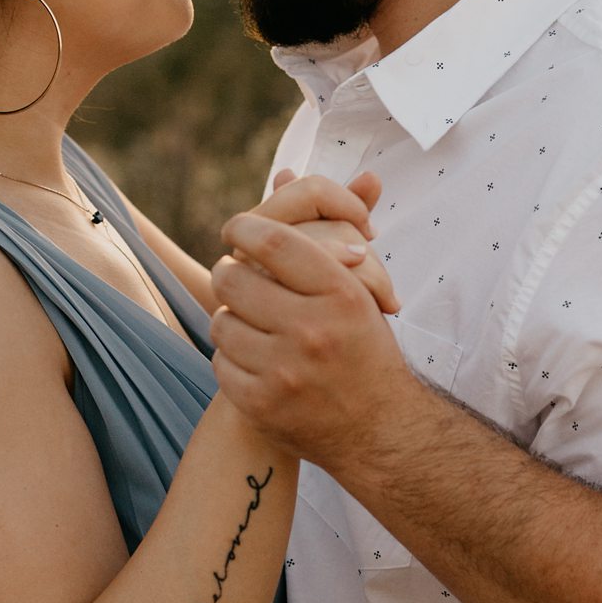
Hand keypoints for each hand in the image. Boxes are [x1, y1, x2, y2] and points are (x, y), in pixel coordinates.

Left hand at [209, 198, 410, 466]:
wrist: (381, 430)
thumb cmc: (366, 347)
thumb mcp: (359, 287)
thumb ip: (322, 230)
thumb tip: (285, 172)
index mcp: (341, 292)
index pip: (269, 240)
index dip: (242, 228)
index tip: (237, 230)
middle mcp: (313, 329)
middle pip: (231, 278)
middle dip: (231, 275)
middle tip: (240, 279)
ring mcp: (285, 370)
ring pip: (220, 322)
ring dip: (231, 319)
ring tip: (252, 322)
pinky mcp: (261, 404)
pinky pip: (220, 363)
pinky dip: (233, 359)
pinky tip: (255, 359)